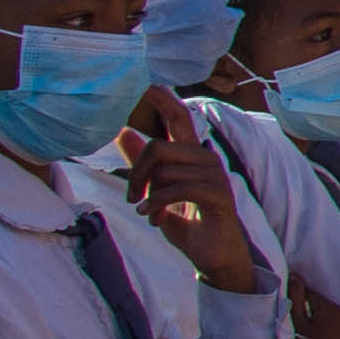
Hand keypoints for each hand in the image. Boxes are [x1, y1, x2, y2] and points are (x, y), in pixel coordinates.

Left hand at [120, 93, 264, 293]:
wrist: (215, 257)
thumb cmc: (190, 222)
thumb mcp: (159, 191)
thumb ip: (143, 163)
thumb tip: (122, 132)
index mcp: (192, 154)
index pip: (178, 116)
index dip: (163, 99)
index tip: (146, 81)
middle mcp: (206, 158)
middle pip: (159, 146)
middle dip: (137, 171)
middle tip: (132, 195)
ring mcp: (215, 176)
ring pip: (165, 170)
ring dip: (148, 194)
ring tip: (148, 211)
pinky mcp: (217, 195)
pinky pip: (177, 188)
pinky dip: (157, 203)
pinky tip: (152, 215)